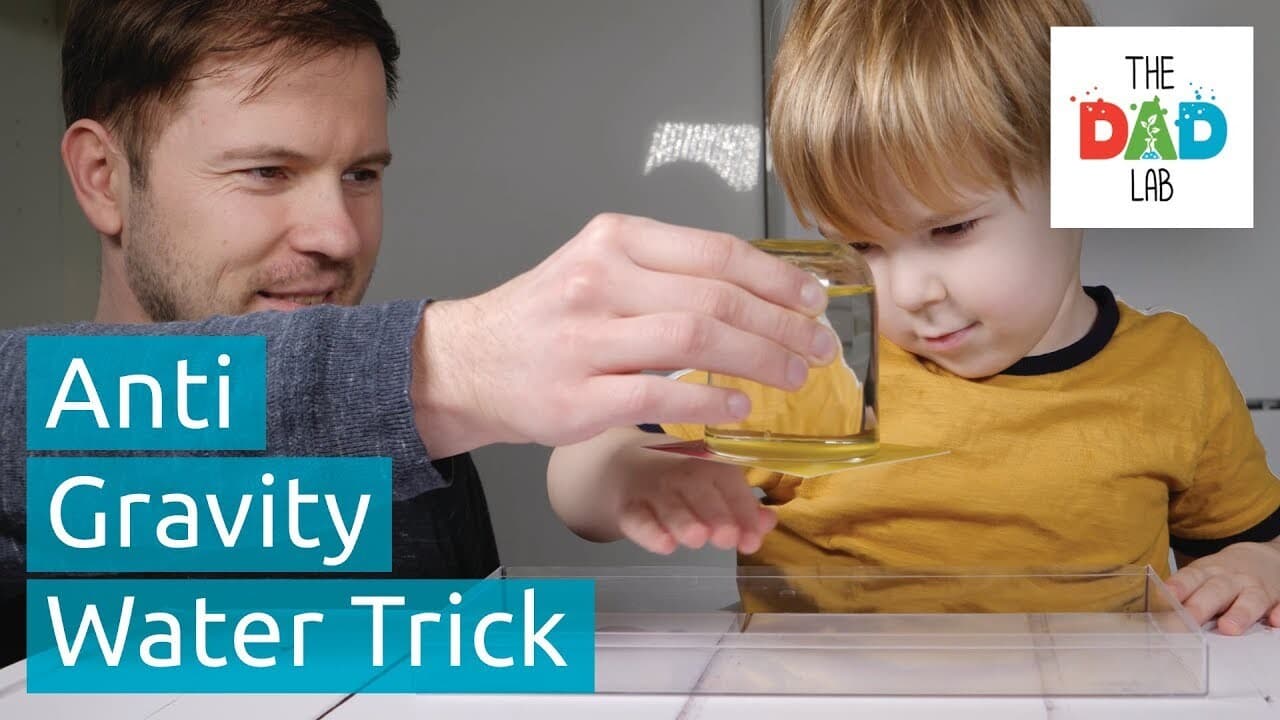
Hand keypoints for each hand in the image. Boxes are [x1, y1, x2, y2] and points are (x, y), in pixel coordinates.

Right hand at [416, 214, 835, 456]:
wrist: (468, 363)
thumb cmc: (547, 318)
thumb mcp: (602, 269)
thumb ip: (670, 272)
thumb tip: (761, 290)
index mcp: (614, 240)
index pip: (717, 251)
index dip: (778, 278)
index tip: (815, 300)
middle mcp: (599, 279)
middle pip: (716, 297)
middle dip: (782, 325)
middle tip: (818, 348)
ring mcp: (585, 339)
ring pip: (695, 340)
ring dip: (759, 360)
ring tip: (793, 376)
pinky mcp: (578, 396)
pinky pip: (660, 397)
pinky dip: (709, 403)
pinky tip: (739, 408)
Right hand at [615, 458, 776, 554]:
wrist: (627, 467)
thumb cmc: (684, 483)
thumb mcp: (715, 488)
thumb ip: (742, 508)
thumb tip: (767, 522)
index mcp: (709, 464)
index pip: (728, 481)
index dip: (743, 511)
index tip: (752, 540)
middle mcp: (681, 472)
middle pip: (698, 489)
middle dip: (715, 514)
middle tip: (726, 538)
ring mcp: (652, 488)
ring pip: (668, 503)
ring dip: (683, 521)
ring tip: (697, 538)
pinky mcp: (628, 507)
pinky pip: (637, 518)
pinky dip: (650, 532)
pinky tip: (665, 545)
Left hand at [1165, 540, 1279, 634]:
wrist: (1266, 557)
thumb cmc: (1225, 572)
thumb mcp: (1203, 574)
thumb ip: (1185, 590)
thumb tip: (1156, 609)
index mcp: (1209, 571)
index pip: (1191, 577)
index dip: (1179, 586)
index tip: (1167, 597)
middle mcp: (1232, 578)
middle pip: (1216, 590)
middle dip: (1202, 605)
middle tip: (1189, 620)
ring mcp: (1256, 587)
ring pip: (1250, 598)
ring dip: (1240, 613)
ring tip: (1229, 628)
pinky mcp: (1278, 597)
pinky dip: (1279, 613)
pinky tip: (1275, 621)